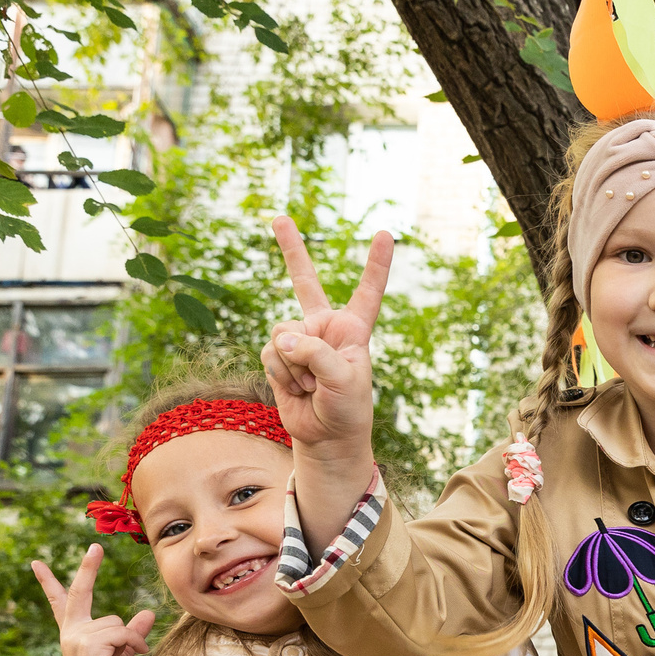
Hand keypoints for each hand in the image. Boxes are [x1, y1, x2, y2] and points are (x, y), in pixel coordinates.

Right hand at [33, 544, 156, 655]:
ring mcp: (76, 637)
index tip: (36, 563)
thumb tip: (148, 612)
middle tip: (95, 546)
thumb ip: (130, 633)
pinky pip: (122, 632)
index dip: (49, 582)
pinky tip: (139, 653)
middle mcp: (70, 632)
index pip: (60, 602)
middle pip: (80, 592)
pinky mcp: (88, 644)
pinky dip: (136, 641)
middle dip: (88, 568)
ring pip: (116, 621)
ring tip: (131, 655)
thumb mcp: (119, 654)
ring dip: (131, 637)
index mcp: (73, 632)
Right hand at [262, 219, 392, 472]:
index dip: (376, 263)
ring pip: (281, 334)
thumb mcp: (343, 380)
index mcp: (353, 329)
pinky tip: (295, 389)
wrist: (326, 437)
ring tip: (311, 386)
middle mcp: (325, 328)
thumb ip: (315, 353)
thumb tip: (282, 336)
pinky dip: (281, 374)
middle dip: (291, 248)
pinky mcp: (279, 355)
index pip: (368, 291)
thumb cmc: (347, 409)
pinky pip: (269, 353)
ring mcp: (299, 339)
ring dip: (293, 365)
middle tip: (279, 218)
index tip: (385, 233)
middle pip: (304, 281)